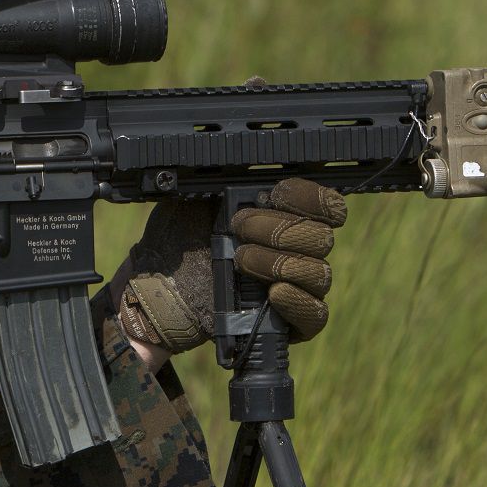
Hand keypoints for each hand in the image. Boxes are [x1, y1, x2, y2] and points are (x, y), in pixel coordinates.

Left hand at [114, 178, 347, 354]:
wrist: (159, 287)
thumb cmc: (179, 239)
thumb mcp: (196, 199)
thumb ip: (226, 181)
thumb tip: (243, 164)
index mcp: (284, 215)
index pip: (327, 205)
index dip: (309, 197)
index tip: (275, 194)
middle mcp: (297, 250)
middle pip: (322, 237)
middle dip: (279, 230)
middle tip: (239, 229)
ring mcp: (296, 287)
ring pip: (319, 274)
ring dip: (279, 262)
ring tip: (241, 260)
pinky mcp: (289, 323)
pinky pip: (316, 315)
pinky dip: (298, 301)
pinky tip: (273, 293)